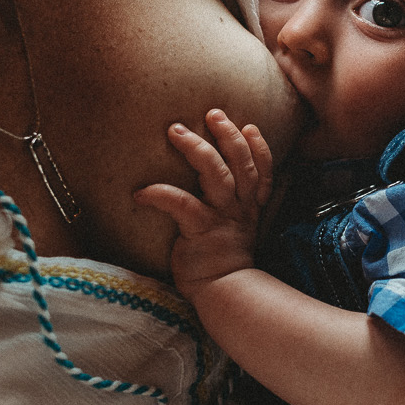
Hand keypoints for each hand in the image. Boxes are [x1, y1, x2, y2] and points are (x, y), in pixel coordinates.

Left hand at [134, 109, 273, 290]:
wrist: (224, 291)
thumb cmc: (223, 260)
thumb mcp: (238, 229)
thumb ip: (234, 207)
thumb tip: (219, 186)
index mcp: (249, 206)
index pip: (262, 170)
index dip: (258, 147)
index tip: (249, 126)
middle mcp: (240, 208)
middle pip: (241, 163)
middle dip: (228, 135)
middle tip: (212, 113)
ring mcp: (222, 218)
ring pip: (217, 174)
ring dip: (197, 149)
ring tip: (176, 130)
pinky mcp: (201, 230)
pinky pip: (182, 204)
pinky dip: (161, 194)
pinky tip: (141, 192)